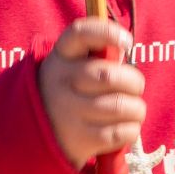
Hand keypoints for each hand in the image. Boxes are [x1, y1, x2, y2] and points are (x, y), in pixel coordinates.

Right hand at [38, 19, 144, 170]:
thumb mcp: (73, 66)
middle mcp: (60, 82)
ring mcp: (67, 112)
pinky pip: (120, 132)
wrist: (37, 134)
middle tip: (134, 89)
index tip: (127, 41)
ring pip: (121, 106)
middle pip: (110, 76)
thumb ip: (98, 56)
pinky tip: (125, 127)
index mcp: (61, 56)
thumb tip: (124, 52)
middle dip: (134, 82)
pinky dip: (131, 129)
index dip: (108, 33)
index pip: (80, 33)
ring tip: (132, 110)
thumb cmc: (71, 91)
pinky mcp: (79, 140)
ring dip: (136, 109)